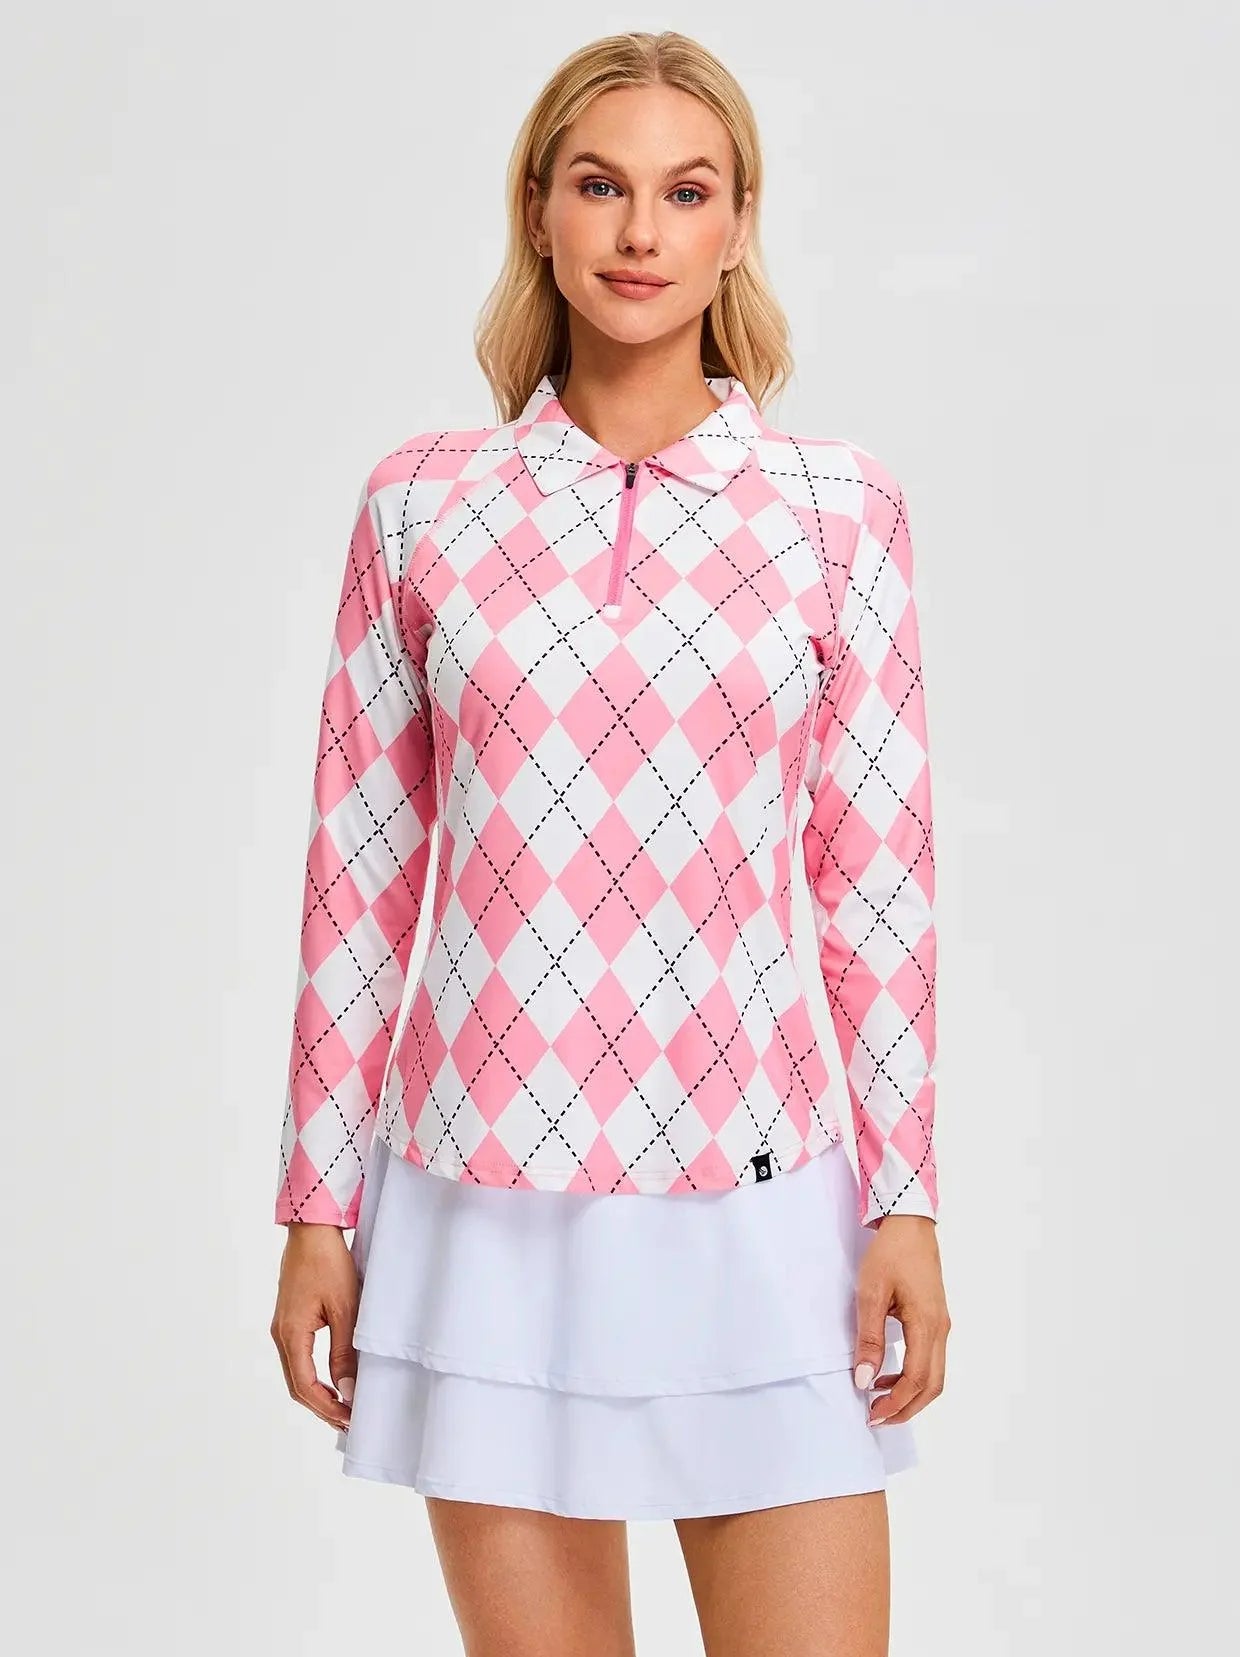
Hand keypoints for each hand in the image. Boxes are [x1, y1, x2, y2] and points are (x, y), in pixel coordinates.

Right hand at [270, 1223, 359, 1430]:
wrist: (312, 1229)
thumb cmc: (329, 1263)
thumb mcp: (345, 1309)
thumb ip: (344, 1352)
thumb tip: (346, 1390)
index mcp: (290, 1334)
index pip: (305, 1387)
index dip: (327, 1408)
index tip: (350, 1419)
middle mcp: (281, 1334)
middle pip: (296, 1385)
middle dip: (322, 1407)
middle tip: (348, 1421)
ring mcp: (283, 1327)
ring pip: (296, 1372)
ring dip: (318, 1393)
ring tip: (344, 1406)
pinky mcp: (290, 1318)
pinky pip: (298, 1357)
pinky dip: (314, 1375)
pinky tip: (333, 1378)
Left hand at [852, 1215, 949, 1426]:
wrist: (910, 1224)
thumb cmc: (890, 1254)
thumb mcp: (870, 1293)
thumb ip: (869, 1339)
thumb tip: (864, 1379)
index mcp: (926, 1325)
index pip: (916, 1380)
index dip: (895, 1403)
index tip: (871, 1414)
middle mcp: (940, 1330)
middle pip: (931, 1386)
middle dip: (906, 1408)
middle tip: (876, 1418)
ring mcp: (941, 1325)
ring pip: (934, 1375)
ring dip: (910, 1395)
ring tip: (880, 1401)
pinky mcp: (936, 1319)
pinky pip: (930, 1359)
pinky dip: (913, 1377)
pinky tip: (889, 1374)